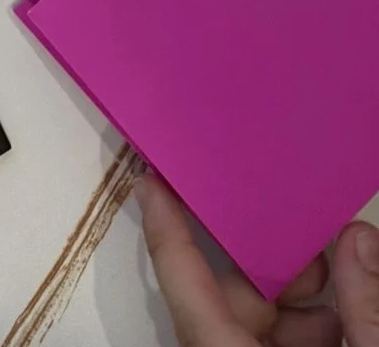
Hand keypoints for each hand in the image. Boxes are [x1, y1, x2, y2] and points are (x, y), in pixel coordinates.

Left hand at [140, 172, 378, 345]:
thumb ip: (367, 309)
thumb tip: (360, 238)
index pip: (185, 285)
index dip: (167, 229)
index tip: (152, 178)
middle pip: (224, 304)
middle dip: (268, 269)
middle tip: (313, 244)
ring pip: (244, 328)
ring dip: (289, 305)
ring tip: (338, 283)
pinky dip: (296, 335)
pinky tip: (341, 325)